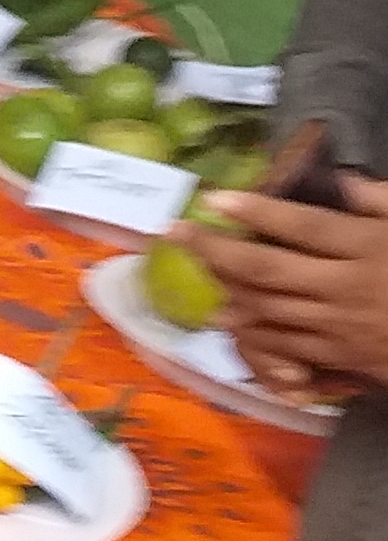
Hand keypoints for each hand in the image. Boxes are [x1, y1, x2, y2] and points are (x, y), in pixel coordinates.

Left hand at [197, 176, 387, 392]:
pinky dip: (258, 338)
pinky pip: (291, 350)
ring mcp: (344, 328)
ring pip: (270, 311)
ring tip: (195, 276)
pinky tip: (233, 325)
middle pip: (268, 270)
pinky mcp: (347, 361)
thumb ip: (380, 201)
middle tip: (173, 232)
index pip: (303, 227)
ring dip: (226, 295)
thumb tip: (340, 178)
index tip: (214, 198)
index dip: (257, 212)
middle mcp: (349, 288)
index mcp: (369, 249)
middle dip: (216, 251)